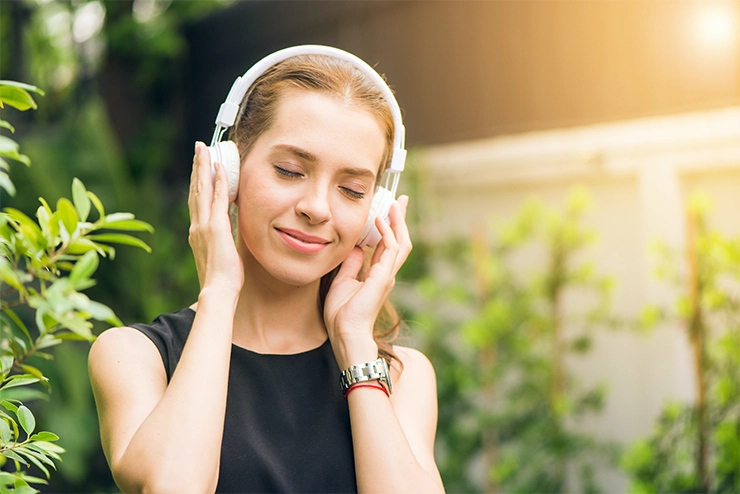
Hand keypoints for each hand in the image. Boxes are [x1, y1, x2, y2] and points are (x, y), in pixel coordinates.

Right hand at [188, 142, 243, 294]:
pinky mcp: (216, 227)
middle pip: (196, 189)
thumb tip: (229, 230)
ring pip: (202, 189)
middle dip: (198, 167)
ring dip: (204, 168)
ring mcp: (204, 225)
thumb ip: (223, 239)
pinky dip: (219, 182)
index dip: (198, 182)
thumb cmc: (223, 278)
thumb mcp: (222, 253)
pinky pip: (218, 199)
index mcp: (198, 232)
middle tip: (199, 148)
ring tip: (205, 150)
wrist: (218, 290)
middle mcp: (197, 225)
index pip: (197, 200)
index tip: (200, 167)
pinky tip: (221, 168)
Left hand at [323, 195, 411, 368]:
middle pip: (399, 240)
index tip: (387, 210)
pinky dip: (387, 233)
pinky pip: (390, 249)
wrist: (346, 332)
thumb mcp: (342, 280)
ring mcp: (387, 274)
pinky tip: (380, 220)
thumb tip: (355, 247)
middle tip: (400, 200)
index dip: (388, 227)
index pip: (387, 245)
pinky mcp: (384, 276)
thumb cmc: (342, 313)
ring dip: (398, 222)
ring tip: (395, 204)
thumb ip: (351, 264)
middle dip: (399, 219)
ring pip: (400, 242)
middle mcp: (386, 273)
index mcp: (377, 274)